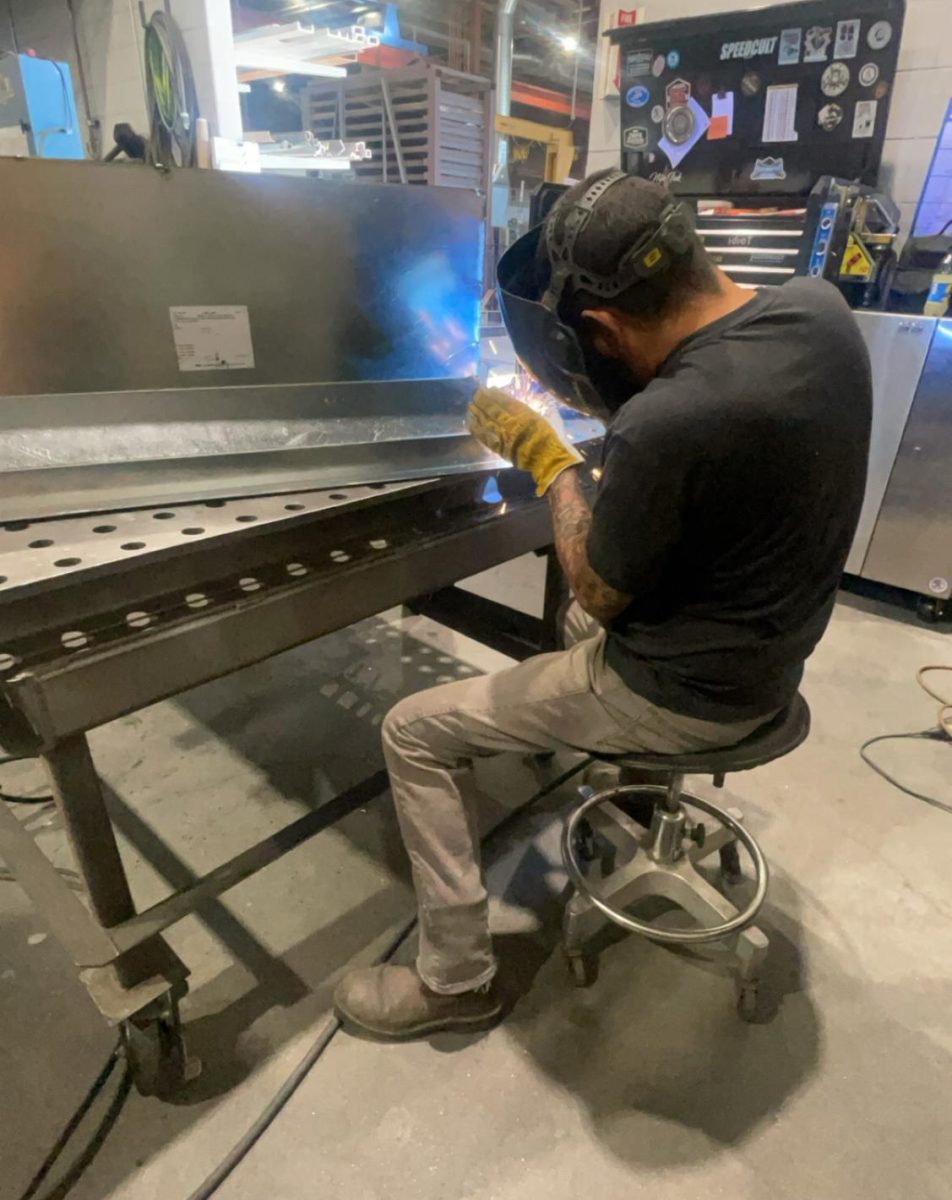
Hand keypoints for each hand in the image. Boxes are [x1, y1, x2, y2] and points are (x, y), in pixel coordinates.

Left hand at [468, 387, 582, 495]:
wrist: (551, 462)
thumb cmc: (555, 440)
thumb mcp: (552, 418)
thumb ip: (544, 408)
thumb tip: (541, 402)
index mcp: (525, 414)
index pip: (505, 401)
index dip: (495, 394)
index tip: (488, 388)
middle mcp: (512, 423)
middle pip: (493, 410)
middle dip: (483, 400)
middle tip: (475, 393)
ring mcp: (505, 437)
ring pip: (487, 422)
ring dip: (477, 413)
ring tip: (470, 405)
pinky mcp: (501, 449)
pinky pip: (486, 438)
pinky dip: (477, 430)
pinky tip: (471, 423)